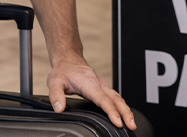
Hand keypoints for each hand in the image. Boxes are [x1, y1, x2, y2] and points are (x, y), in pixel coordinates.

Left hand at [26, 0, 136, 129]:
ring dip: (126, 110)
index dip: (111, 111)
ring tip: (132, 123)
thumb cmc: (63, 71)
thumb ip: (56, 95)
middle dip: (125, 113)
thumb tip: (59, 108)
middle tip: (132, 126)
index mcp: (89, 83)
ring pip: (118, 98)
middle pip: (116, 99)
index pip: (103, 99)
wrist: (68, 60)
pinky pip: (115, 97)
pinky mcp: (103, 87)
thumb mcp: (55, 82)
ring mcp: (102, 85)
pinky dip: (122, 106)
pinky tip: (125, 113)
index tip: (118, 121)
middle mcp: (99, 84)